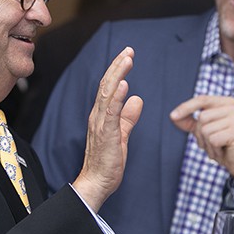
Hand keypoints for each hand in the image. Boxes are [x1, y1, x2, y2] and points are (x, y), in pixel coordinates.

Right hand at [73, 47, 143, 210]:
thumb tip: (137, 98)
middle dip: (118, 66)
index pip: (109, 87)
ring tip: (127, 60)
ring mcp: (101, 124)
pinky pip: (111, 113)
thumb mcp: (122, 134)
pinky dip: (116, 97)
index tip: (128, 55)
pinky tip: (123, 84)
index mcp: (102, 115)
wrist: (97, 183)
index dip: (117, 70)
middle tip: (129, 50)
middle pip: (107, 85)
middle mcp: (98, 116)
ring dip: (117, 75)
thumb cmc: (107, 162)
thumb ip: (128, 117)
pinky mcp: (106, 135)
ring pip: (107, 94)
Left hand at [170, 95, 233, 185]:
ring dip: (208, 144)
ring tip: (219, 147)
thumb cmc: (224, 145)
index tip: (172, 116)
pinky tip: (224, 151)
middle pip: (202, 118)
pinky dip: (214, 150)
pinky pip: (212, 140)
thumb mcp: (205, 131)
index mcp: (227, 102)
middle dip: (201, 135)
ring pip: (205, 130)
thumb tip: (173, 116)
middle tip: (214, 143)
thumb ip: (190, 122)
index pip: (202, 99)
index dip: (186, 107)